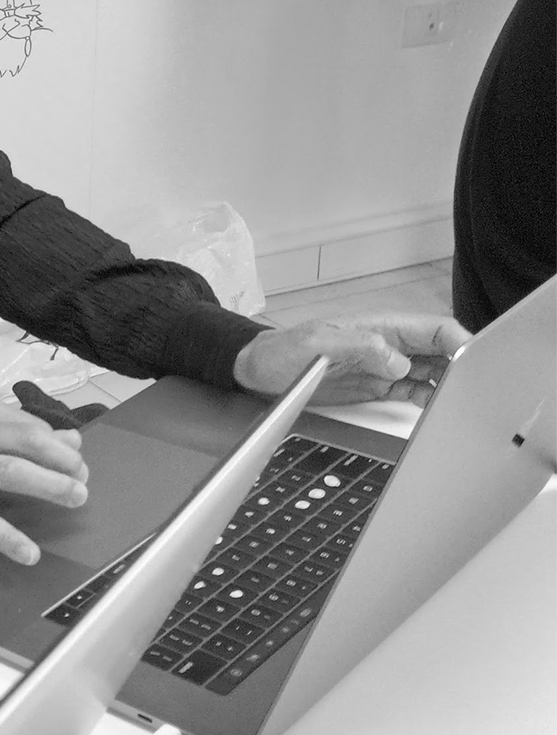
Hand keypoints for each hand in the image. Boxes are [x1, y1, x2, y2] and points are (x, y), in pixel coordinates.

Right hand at [0, 394, 89, 565]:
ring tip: (76, 498)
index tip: (73, 461)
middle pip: (27, 442)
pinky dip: (9, 538)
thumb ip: (9, 430)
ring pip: (12, 472)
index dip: (58, 445)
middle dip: (64, 461)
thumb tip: (66, 439)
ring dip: (51, 486)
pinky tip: (29, 551)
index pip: (27, 425)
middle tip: (83, 478)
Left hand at [233, 313, 470, 406]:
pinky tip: (439, 410)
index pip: (434, 329)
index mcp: (381, 328)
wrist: (259, 371)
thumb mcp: (316, 343)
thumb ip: (358, 346)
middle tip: (478, 392)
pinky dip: (430, 400)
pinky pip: (414, 391)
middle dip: (465, 368)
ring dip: (450, 387)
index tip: (477, 364)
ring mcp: (385, 367)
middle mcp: (390, 346)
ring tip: (464, 405)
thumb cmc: (282, 350)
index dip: (461, 343)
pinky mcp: (378, 387)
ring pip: (433, 373)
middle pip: (442, 352)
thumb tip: (397, 360)